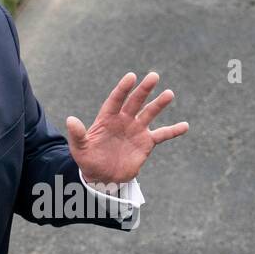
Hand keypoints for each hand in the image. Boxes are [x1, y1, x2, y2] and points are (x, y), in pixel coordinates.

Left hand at [65, 71, 188, 183]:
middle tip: (154, 76)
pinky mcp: (146, 142)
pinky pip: (162, 135)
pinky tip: (185, 126)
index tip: (131, 77)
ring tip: (169, 94)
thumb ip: (77, 134)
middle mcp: (123, 120)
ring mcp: (136, 130)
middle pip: (135, 101)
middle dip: (144, 89)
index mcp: (107, 118)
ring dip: (159, 104)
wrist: (103, 177)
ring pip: (149, 113)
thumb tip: (70, 120)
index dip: (123, 88)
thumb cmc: (89, 160)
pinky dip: (173, 130)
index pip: (116, 100)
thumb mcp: (79, 149)